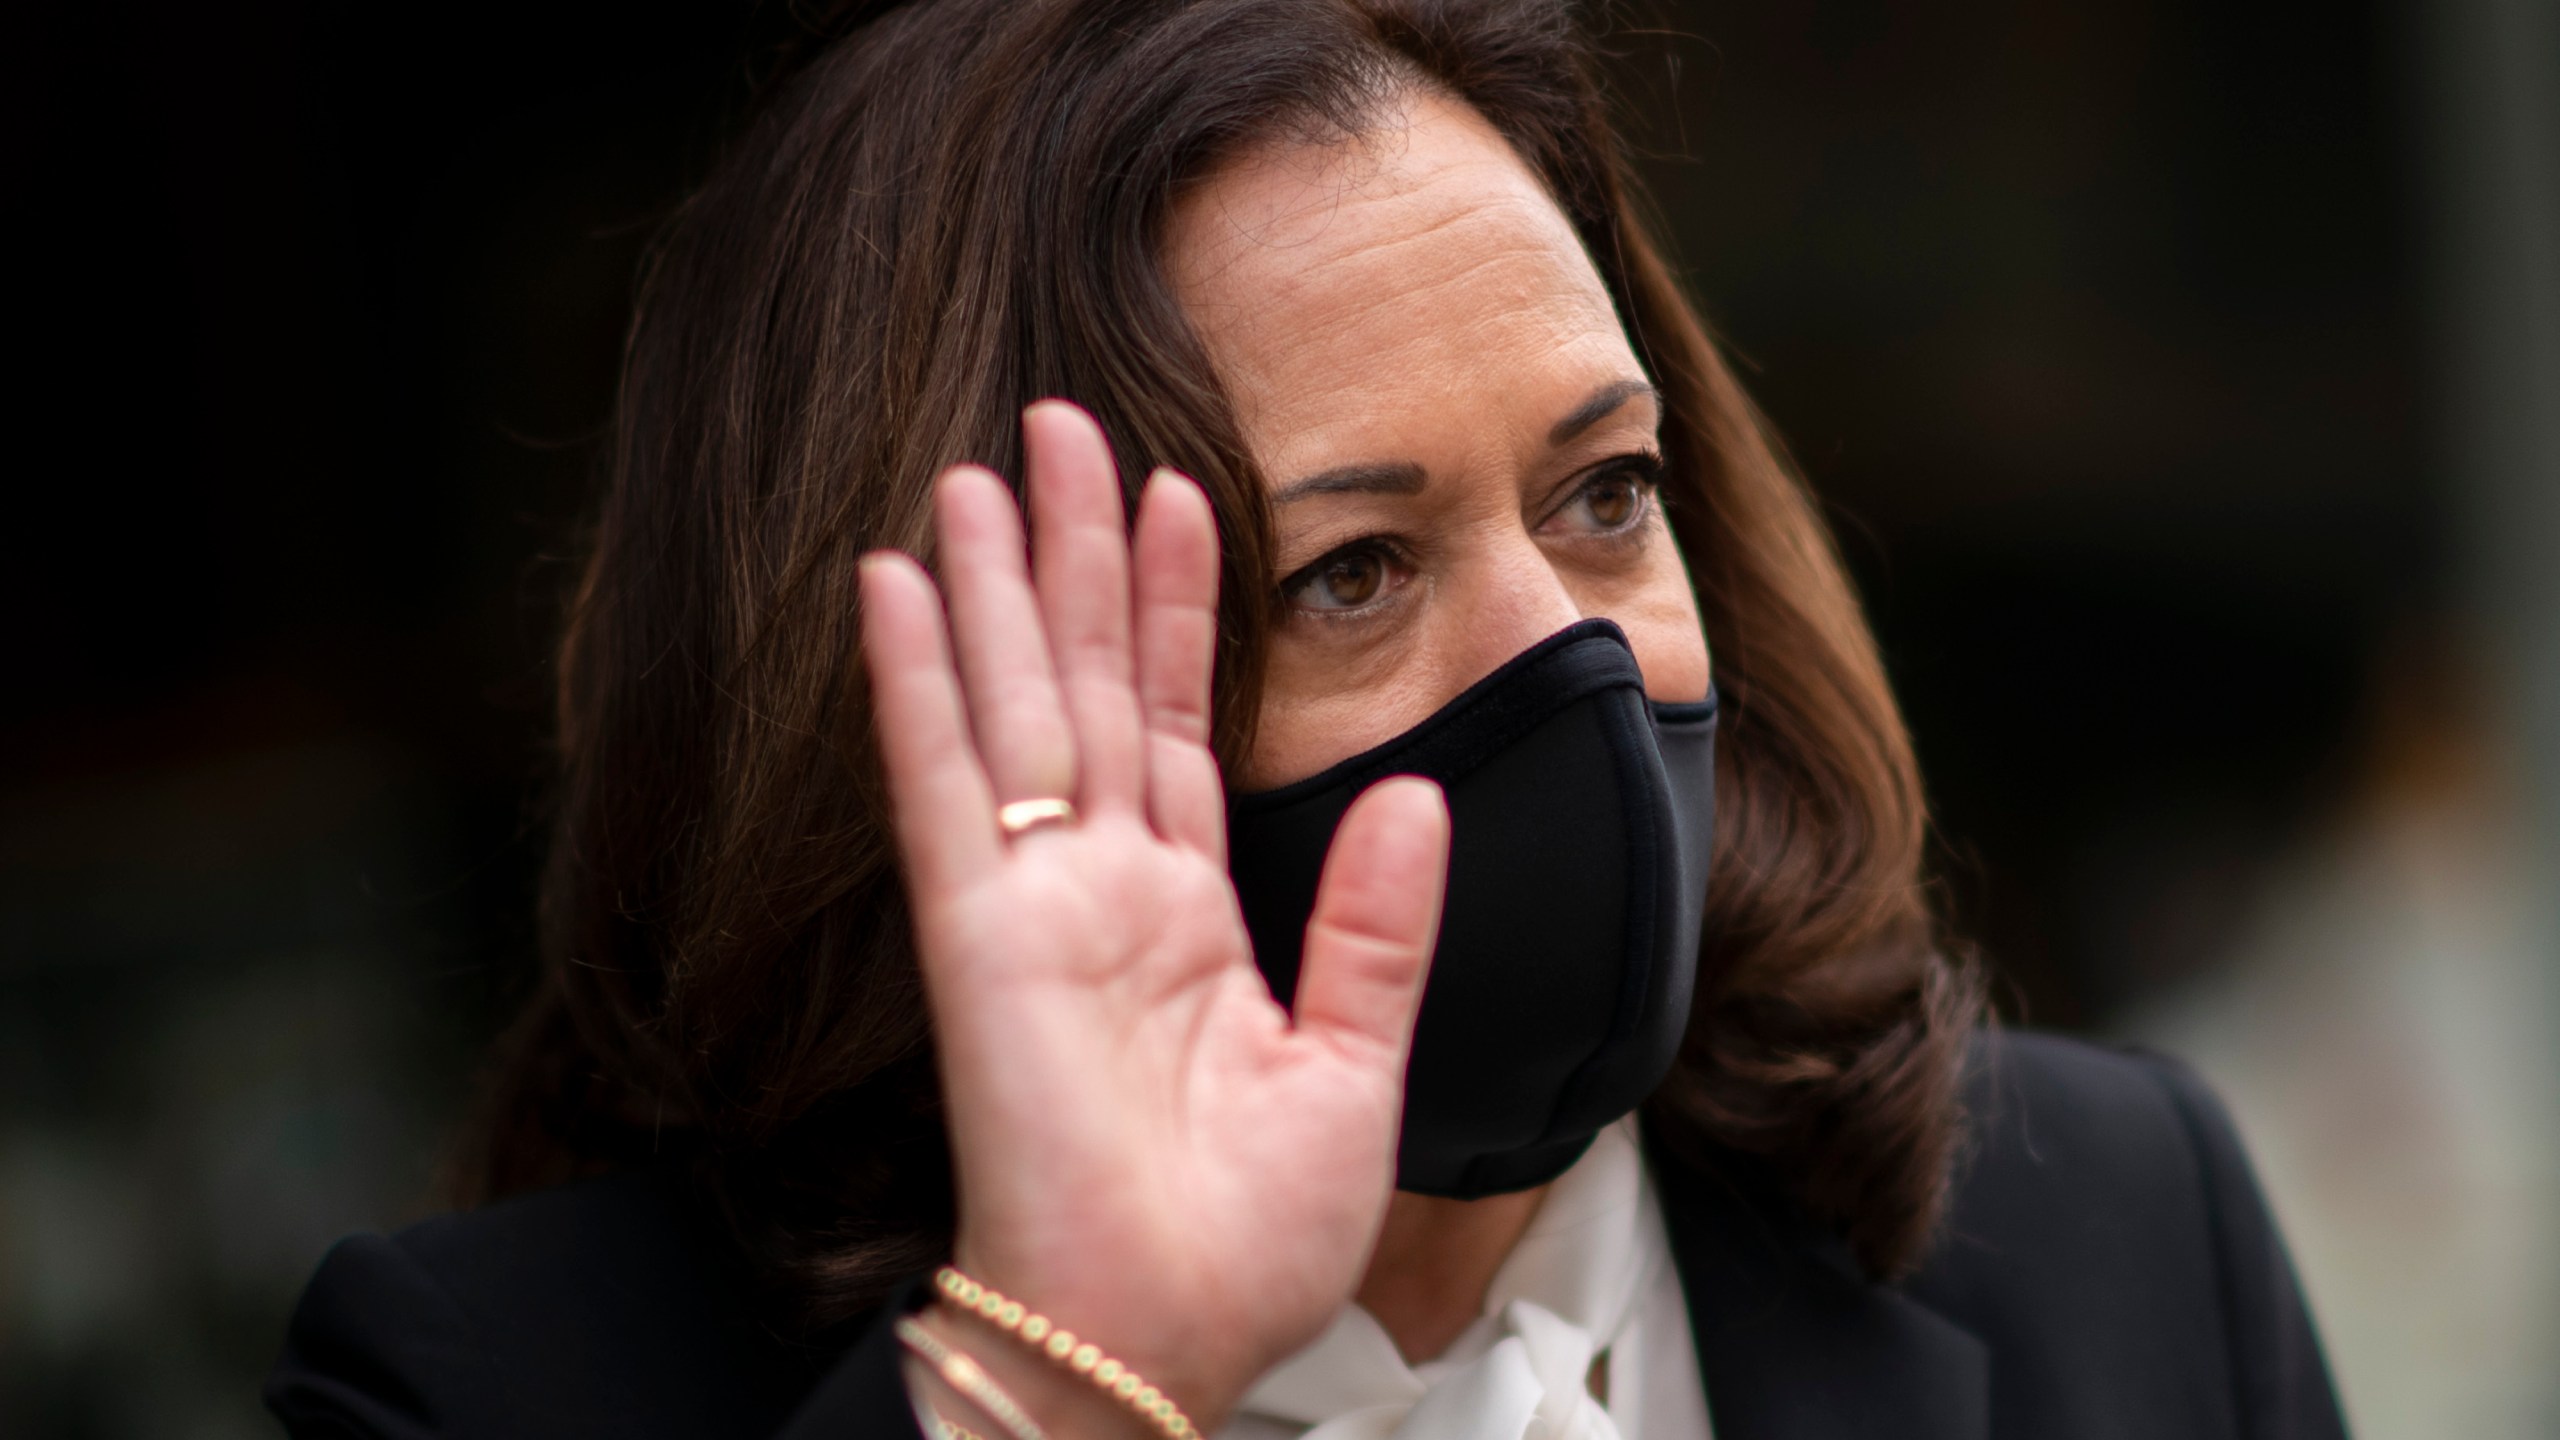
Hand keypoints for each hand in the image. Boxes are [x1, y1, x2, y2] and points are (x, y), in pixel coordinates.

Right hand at [858, 401, 1449, 1432]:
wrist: (1166, 1336)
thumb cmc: (1246, 1240)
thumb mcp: (1353, 1065)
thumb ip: (1377, 923)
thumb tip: (1415, 795)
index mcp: (1188, 915)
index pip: (1182, 722)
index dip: (1181, 607)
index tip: (1179, 493)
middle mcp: (1105, 890)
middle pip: (1092, 682)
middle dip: (1078, 552)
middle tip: (1060, 424)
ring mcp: (1037, 904)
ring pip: (1019, 704)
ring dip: (997, 583)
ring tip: (982, 467)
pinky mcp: (981, 938)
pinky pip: (945, 787)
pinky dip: (916, 683)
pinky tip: (893, 586)